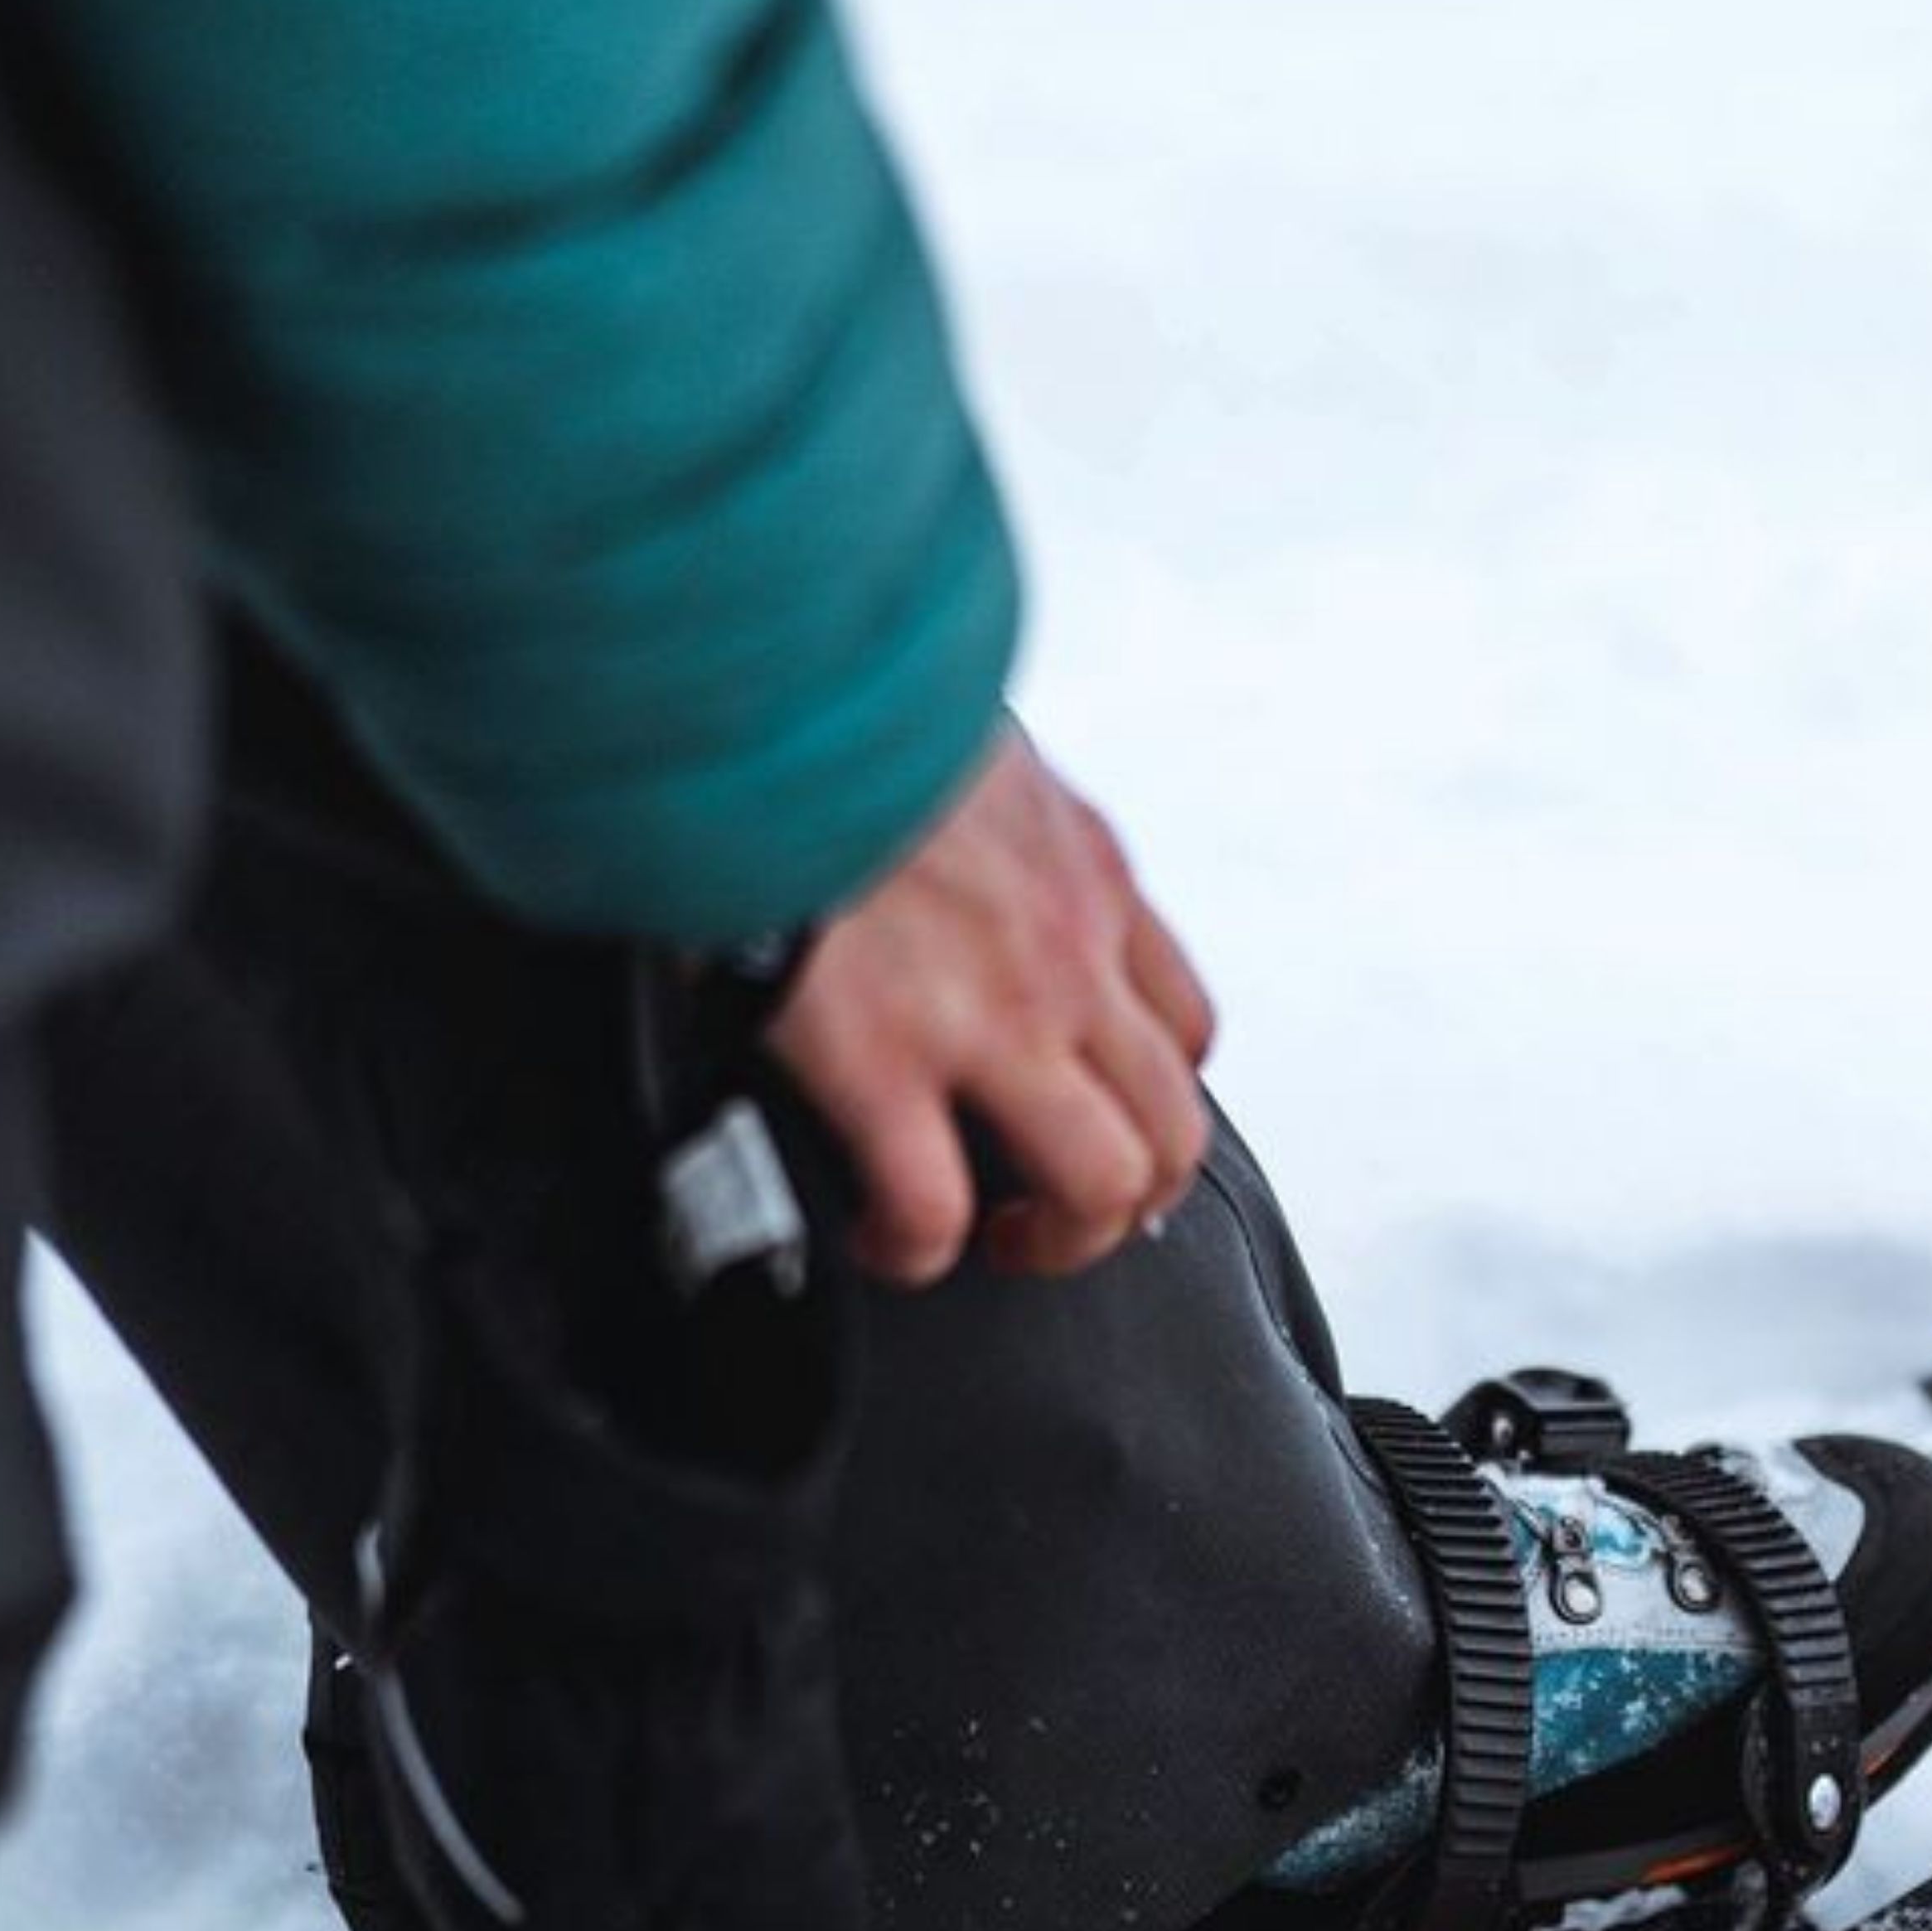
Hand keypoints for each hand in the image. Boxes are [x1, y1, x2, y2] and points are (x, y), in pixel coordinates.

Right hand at [767, 723, 1215, 1285]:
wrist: (750, 681)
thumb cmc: (831, 703)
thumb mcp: (959, 744)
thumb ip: (985, 815)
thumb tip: (944, 836)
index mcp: (1082, 871)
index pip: (1181, 1021)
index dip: (1151, 1101)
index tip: (1101, 1124)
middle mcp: (1064, 951)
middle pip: (1172, 1127)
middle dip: (1130, 1201)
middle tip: (1061, 1215)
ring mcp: (988, 1014)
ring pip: (1101, 1184)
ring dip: (1058, 1240)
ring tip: (995, 1242)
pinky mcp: (883, 1058)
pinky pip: (933, 1210)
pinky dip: (914, 1249)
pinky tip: (880, 1238)